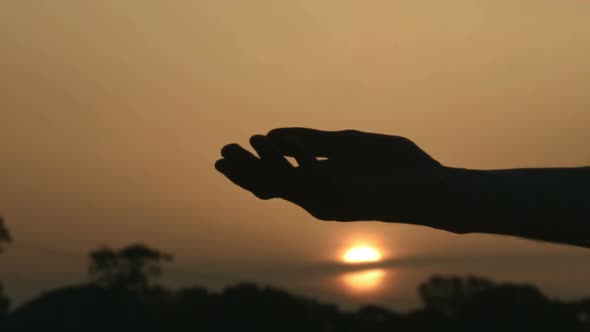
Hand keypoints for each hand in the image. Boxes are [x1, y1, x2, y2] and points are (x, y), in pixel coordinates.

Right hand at [215, 128, 460, 229]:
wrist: (433, 187)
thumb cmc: (395, 167)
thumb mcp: (349, 144)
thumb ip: (316, 141)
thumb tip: (277, 134)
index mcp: (320, 184)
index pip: (276, 178)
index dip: (250, 168)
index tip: (227, 153)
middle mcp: (319, 196)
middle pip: (273, 185)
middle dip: (246, 170)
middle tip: (220, 153)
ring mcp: (331, 200)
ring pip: (287, 185)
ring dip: (264, 164)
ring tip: (244, 144)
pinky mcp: (345, 198)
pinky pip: (315, 179)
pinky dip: (298, 160)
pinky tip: (286, 143)